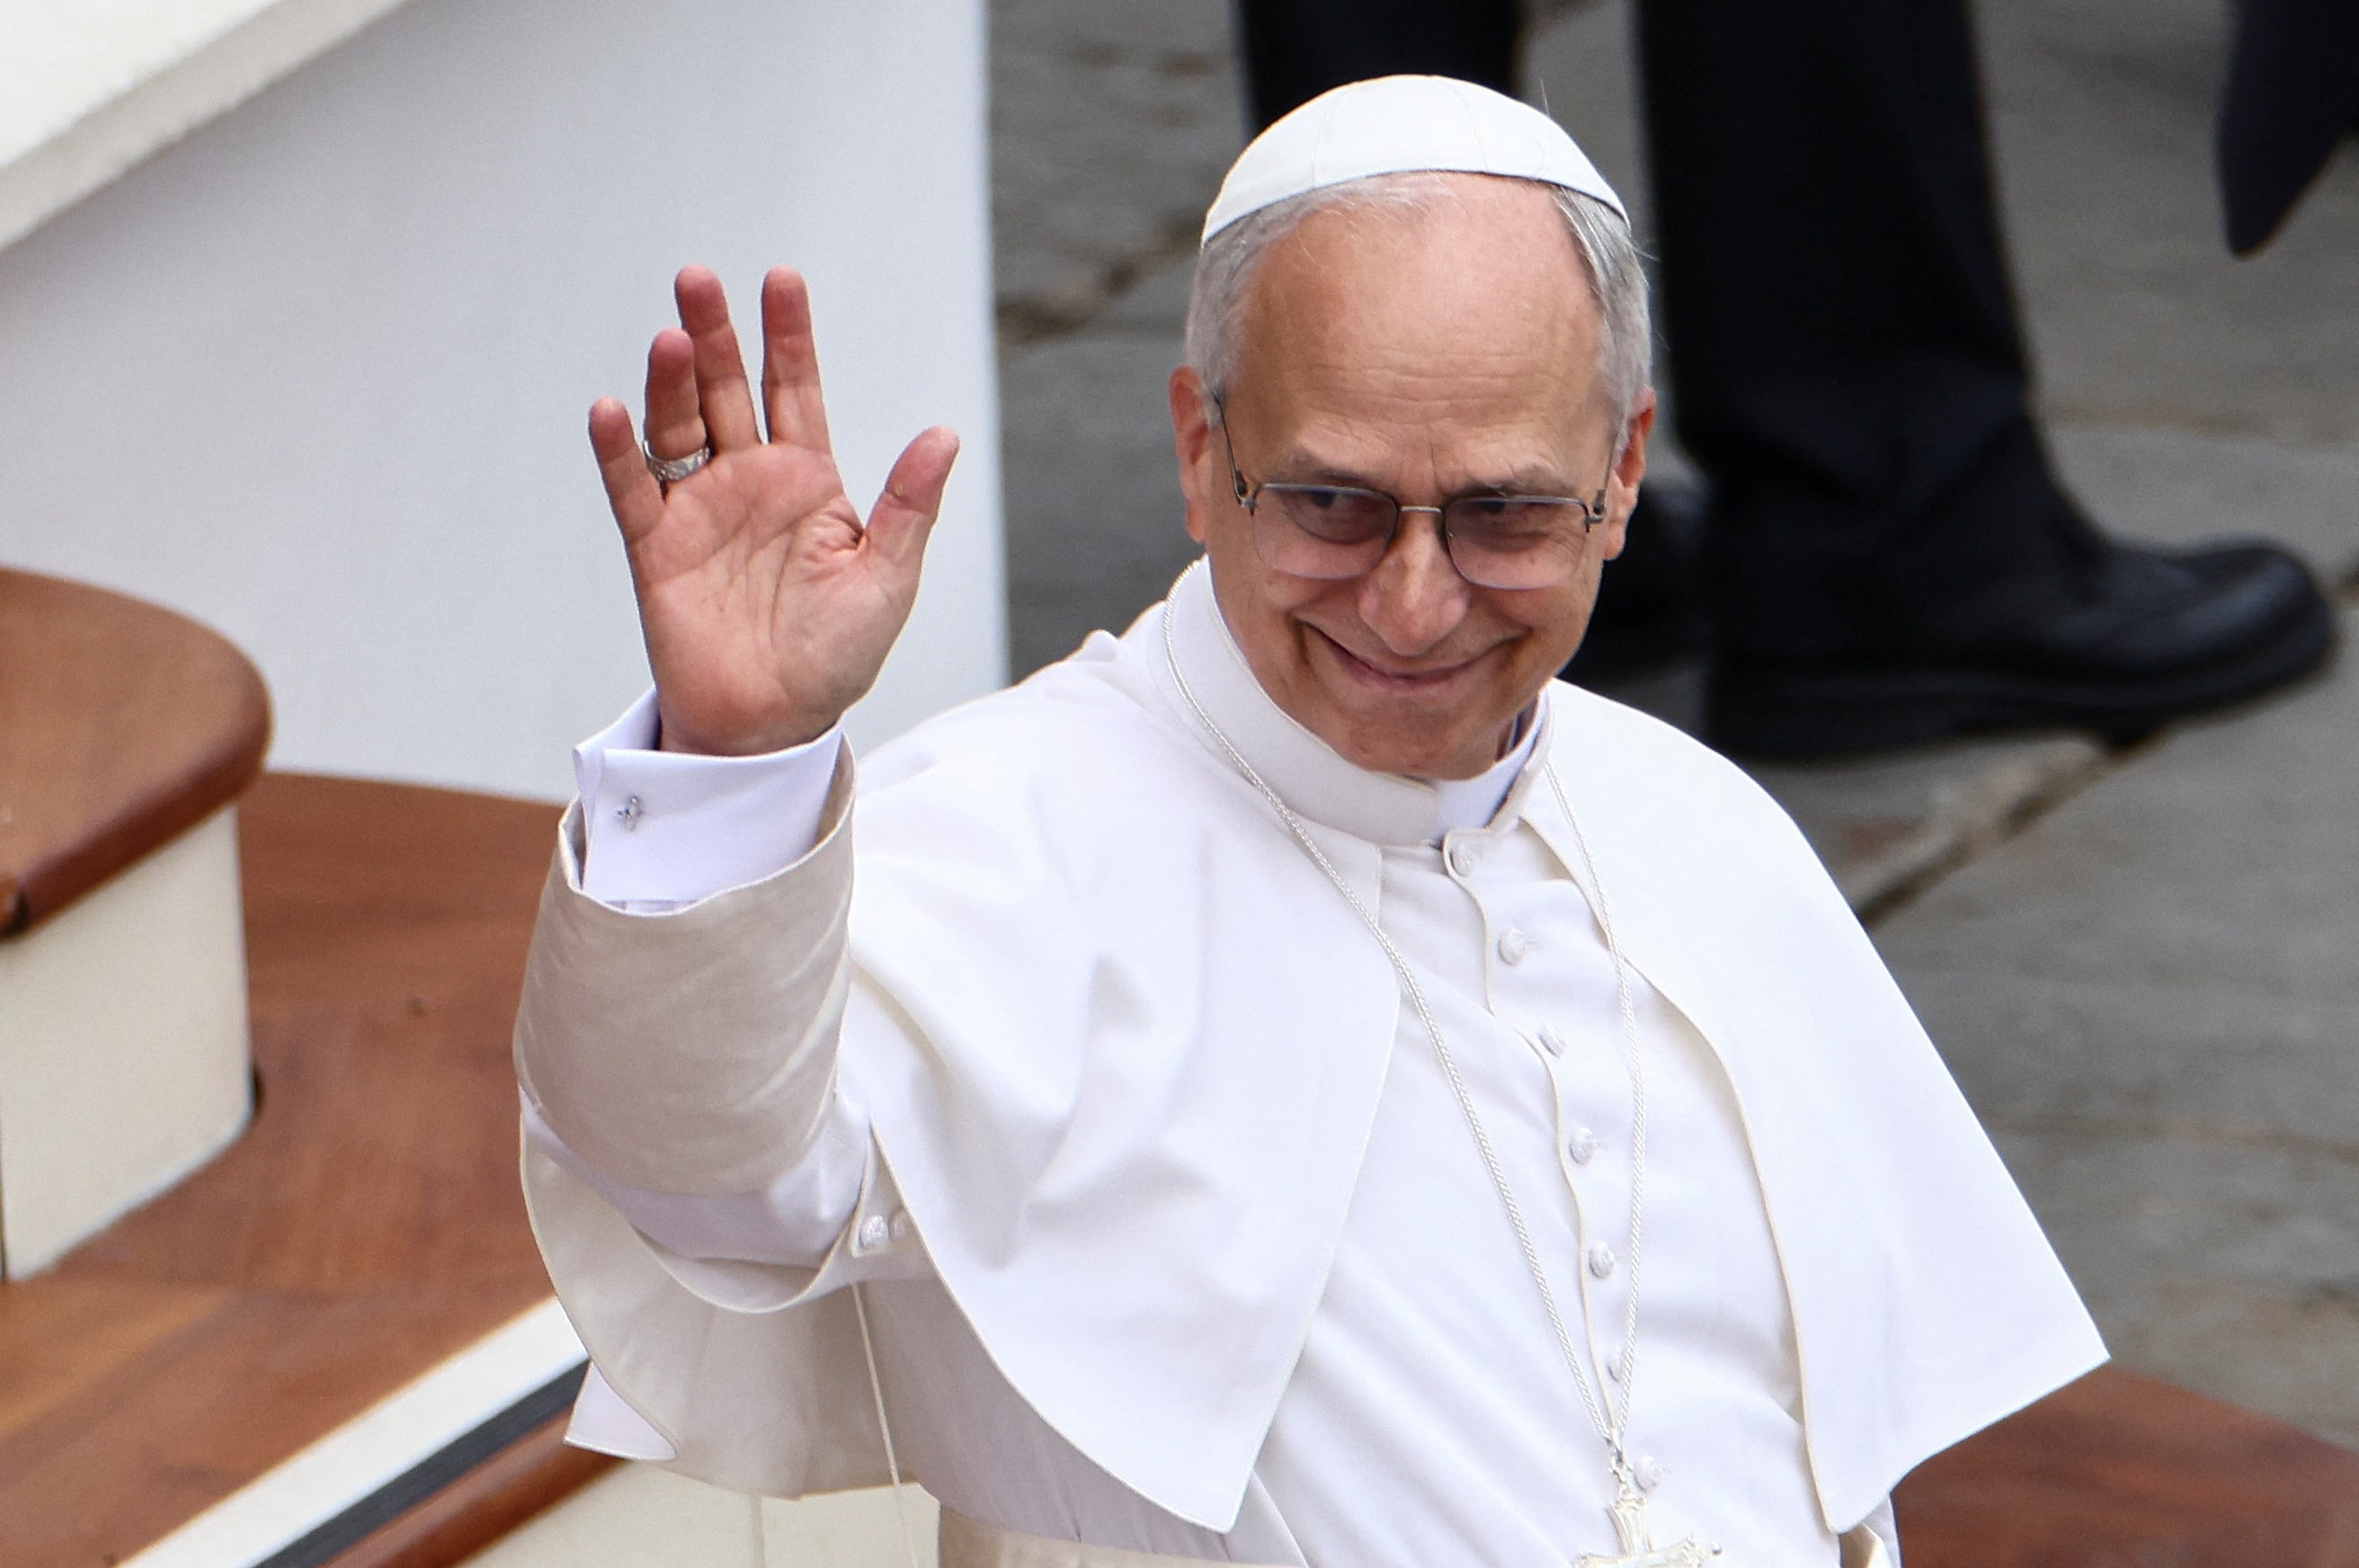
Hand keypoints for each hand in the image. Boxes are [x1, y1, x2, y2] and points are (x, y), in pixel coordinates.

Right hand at [588, 266, 958, 755]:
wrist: (776, 724)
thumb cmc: (837, 655)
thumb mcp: (887, 578)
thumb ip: (908, 506)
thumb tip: (943, 435)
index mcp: (809, 481)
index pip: (795, 390)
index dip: (788, 337)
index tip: (783, 279)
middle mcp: (748, 482)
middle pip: (725, 391)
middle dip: (714, 335)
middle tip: (698, 278)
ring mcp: (699, 511)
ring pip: (677, 428)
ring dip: (670, 383)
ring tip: (671, 338)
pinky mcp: (657, 550)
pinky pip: (632, 491)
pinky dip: (618, 452)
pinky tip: (610, 409)